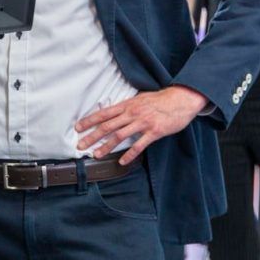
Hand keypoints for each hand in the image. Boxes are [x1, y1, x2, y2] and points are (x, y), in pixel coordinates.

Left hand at [75, 85, 204, 164]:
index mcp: (127, 105)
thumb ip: (127, 106)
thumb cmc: (160, 99)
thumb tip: (114, 111)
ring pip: (120, 136)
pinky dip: (129, 154)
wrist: (181, 99)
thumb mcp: (139, 98)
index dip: (89, 120)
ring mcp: (143, 123)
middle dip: (92, 136)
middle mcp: (132, 113)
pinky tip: (122, 161)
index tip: (78, 128)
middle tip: (80, 145)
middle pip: (107, 126)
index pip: (103, 113)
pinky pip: (139, 145)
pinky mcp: (154, 132)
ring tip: (96, 154)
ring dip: (106, 146)